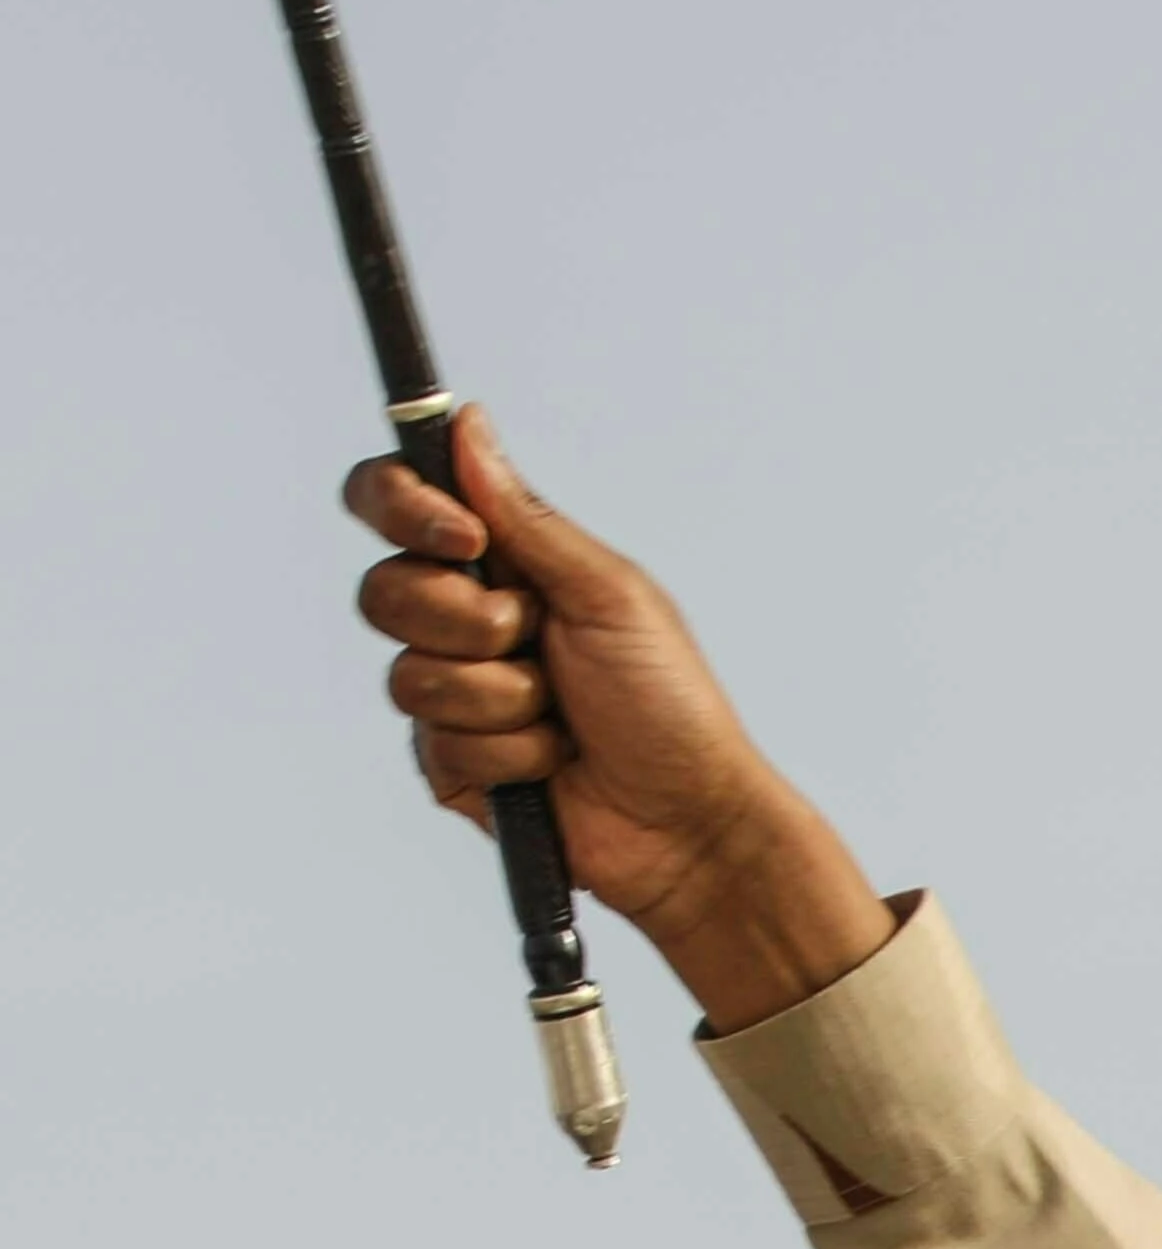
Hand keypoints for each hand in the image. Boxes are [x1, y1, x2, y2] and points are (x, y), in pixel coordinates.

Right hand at [344, 408, 890, 1031]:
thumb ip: (526, 517)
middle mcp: (467, 625)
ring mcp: (456, 698)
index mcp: (502, 567)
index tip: (465, 537)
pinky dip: (508, 754)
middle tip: (537, 642)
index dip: (402, 507)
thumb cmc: (672, 707)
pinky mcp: (455, 767)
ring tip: (561, 716)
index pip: (395, 505)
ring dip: (501, 697)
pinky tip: (553, 765)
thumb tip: (465, 424)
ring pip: (410, 676)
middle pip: (384, 591)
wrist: (691, 824)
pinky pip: (436, 744)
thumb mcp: (608, 594)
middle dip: (467, 621)